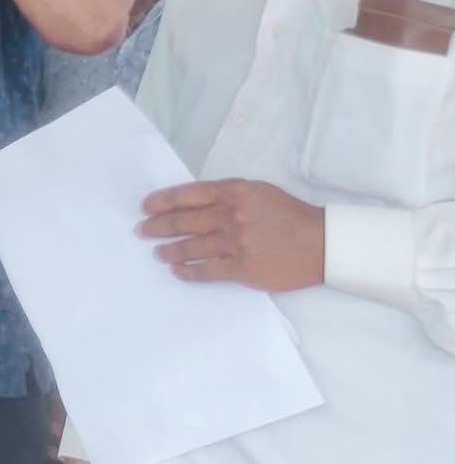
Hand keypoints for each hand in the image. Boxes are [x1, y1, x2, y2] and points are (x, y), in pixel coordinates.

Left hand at [140, 179, 324, 290]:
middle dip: (157, 227)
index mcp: (235, 192)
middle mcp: (232, 215)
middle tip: (141, 231)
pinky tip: (177, 271)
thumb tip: (191, 203)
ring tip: (158, 253)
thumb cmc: (289, 215)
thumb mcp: (258, 193)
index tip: (145, 207)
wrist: (322, 243)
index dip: (161, 201)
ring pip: (190, 247)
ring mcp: (236, 243)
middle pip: (183, 221)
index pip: (187, 195)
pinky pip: (206, 271)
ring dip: (169, 251)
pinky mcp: (242, 268)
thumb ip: (226, 195)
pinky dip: (187, 271)